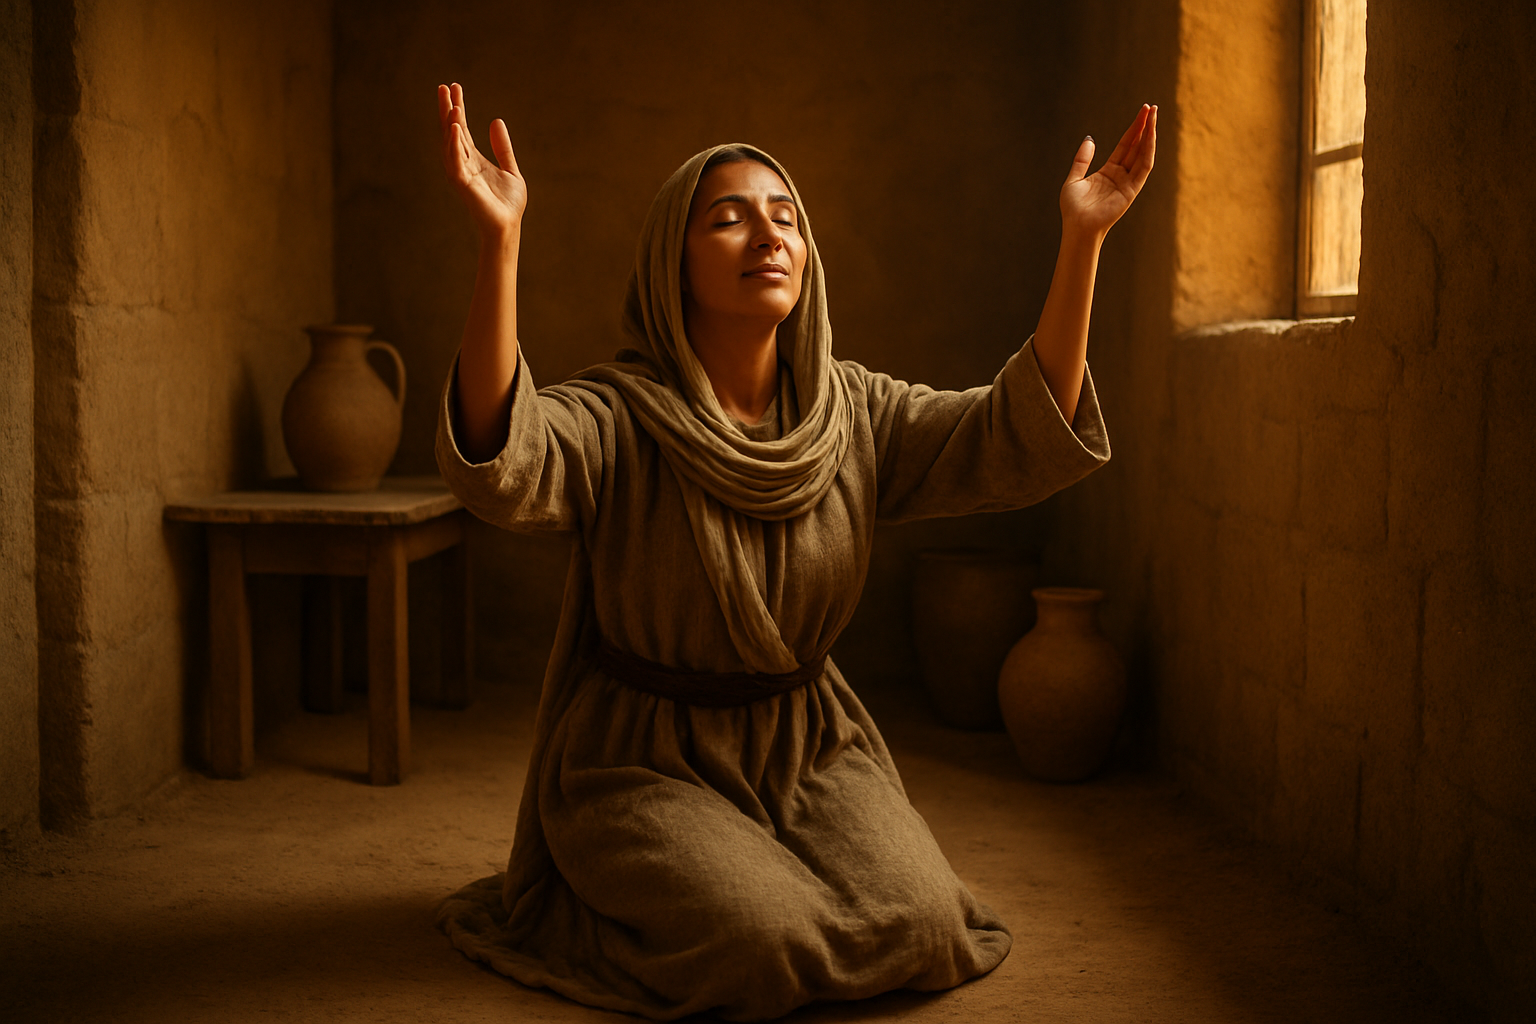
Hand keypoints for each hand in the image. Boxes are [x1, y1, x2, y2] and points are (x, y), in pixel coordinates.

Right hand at [438, 82, 526, 238]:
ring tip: (453, 105)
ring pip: (451, 143)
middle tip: (444, 86)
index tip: (455, 87)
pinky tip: (456, 128)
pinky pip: (455, 161)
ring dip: (451, 123)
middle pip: (452, 131)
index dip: (458, 108)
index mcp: (473, 159)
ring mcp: (461, 173)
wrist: (509, 226)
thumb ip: (503, 147)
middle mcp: (463, 163)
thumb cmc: (508, 203)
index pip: (462, 128)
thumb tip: (496, 120)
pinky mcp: (463, 184)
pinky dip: (454, 144)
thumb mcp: (510, 168)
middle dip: (448, 109)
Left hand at [1060, 104, 1156, 240]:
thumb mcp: (1074, 179)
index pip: (1125, 146)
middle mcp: (1121, 176)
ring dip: (1149, 135)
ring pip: (1143, 154)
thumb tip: (1089, 138)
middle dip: (1144, 127)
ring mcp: (1128, 183)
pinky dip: (1148, 151)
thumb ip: (1082, 159)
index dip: (1133, 129)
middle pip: (1136, 146)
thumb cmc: (1073, 209)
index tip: (1142, 112)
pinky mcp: (1132, 190)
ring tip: (1153, 116)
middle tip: (1151, 108)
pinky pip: (1143, 167)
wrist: (1077, 227)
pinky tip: (1150, 136)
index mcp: (1109, 172)